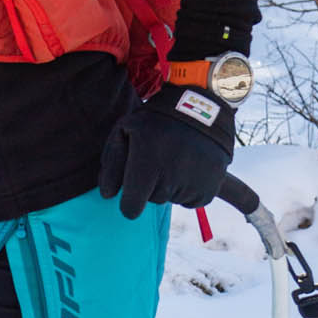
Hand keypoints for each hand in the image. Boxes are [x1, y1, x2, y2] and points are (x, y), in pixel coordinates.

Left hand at [98, 82, 235, 219]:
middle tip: (159, 158)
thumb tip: (107, 194)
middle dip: (152, 185)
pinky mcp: (210, 189)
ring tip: (175, 158)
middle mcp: (172, 178)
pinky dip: (189, 188)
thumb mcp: (126, 129)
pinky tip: (190, 165)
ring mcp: (194, 184)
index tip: (133, 190)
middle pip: (153, 199)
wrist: (202, 109)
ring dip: (171, 185)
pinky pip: (191, 200)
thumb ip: (112, 162)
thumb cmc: (156, 120)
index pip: (131, 208)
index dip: (128, 202)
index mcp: (148, 164)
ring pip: (172, 198)